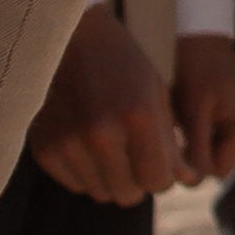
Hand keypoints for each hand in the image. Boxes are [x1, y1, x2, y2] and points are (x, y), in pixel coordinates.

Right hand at [26, 0, 186, 204]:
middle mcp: (101, 133)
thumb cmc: (122, 65)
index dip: (163, 176)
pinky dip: (85, 173)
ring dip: (111, 177)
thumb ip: (171, 145)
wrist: (70, 39)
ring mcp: (68, 143)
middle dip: (137, 180)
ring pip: (102, 193)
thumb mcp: (155, 96)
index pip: (158, 183)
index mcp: (136, 116)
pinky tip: (86, 142)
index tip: (158, 161)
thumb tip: (189, 182)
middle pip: (129, 195)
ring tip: (110, 144)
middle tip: (133, 154)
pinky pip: (76, 185)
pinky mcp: (44, 148)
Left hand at [168, 31, 234, 185]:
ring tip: (187, 116)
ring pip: (219, 152)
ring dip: (199, 141)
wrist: (198, 35)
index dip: (194, 162)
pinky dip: (204, 132)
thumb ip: (196, 149)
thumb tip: (195, 184)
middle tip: (178, 125)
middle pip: (221, 163)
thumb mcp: (192, 110)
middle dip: (197, 150)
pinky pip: (220, 138)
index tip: (175, 140)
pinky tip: (194, 113)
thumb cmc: (193, 69)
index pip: (220, 169)